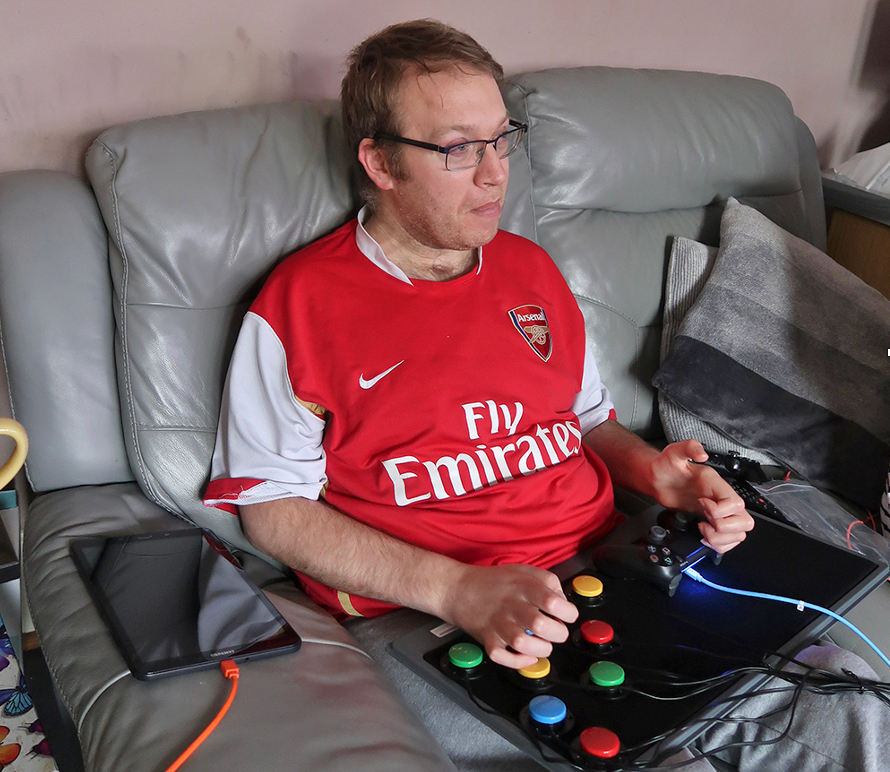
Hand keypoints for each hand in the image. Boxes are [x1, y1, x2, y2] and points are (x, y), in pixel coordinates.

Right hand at [441, 563, 578, 669]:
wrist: (457, 588)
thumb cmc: (493, 582)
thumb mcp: (523, 570)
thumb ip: (548, 581)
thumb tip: (563, 601)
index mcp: (523, 587)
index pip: (554, 603)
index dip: (568, 613)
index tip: (567, 615)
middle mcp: (511, 605)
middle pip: (541, 626)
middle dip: (557, 634)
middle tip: (556, 632)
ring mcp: (497, 623)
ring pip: (523, 644)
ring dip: (540, 649)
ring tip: (542, 644)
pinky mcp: (486, 638)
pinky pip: (502, 657)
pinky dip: (518, 662)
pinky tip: (526, 656)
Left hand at [648, 439, 753, 552]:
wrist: (657, 479)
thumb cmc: (666, 466)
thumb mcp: (674, 453)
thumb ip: (688, 448)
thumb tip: (701, 453)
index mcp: (716, 484)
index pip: (735, 503)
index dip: (719, 510)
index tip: (701, 504)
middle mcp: (720, 498)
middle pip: (745, 521)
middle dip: (725, 528)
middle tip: (705, 522)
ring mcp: (717, 512)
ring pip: (739, 533)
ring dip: (721, 538)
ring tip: (703, 530)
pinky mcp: (711, 521)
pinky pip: (728, 540)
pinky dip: (718, 544)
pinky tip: (703, 536)